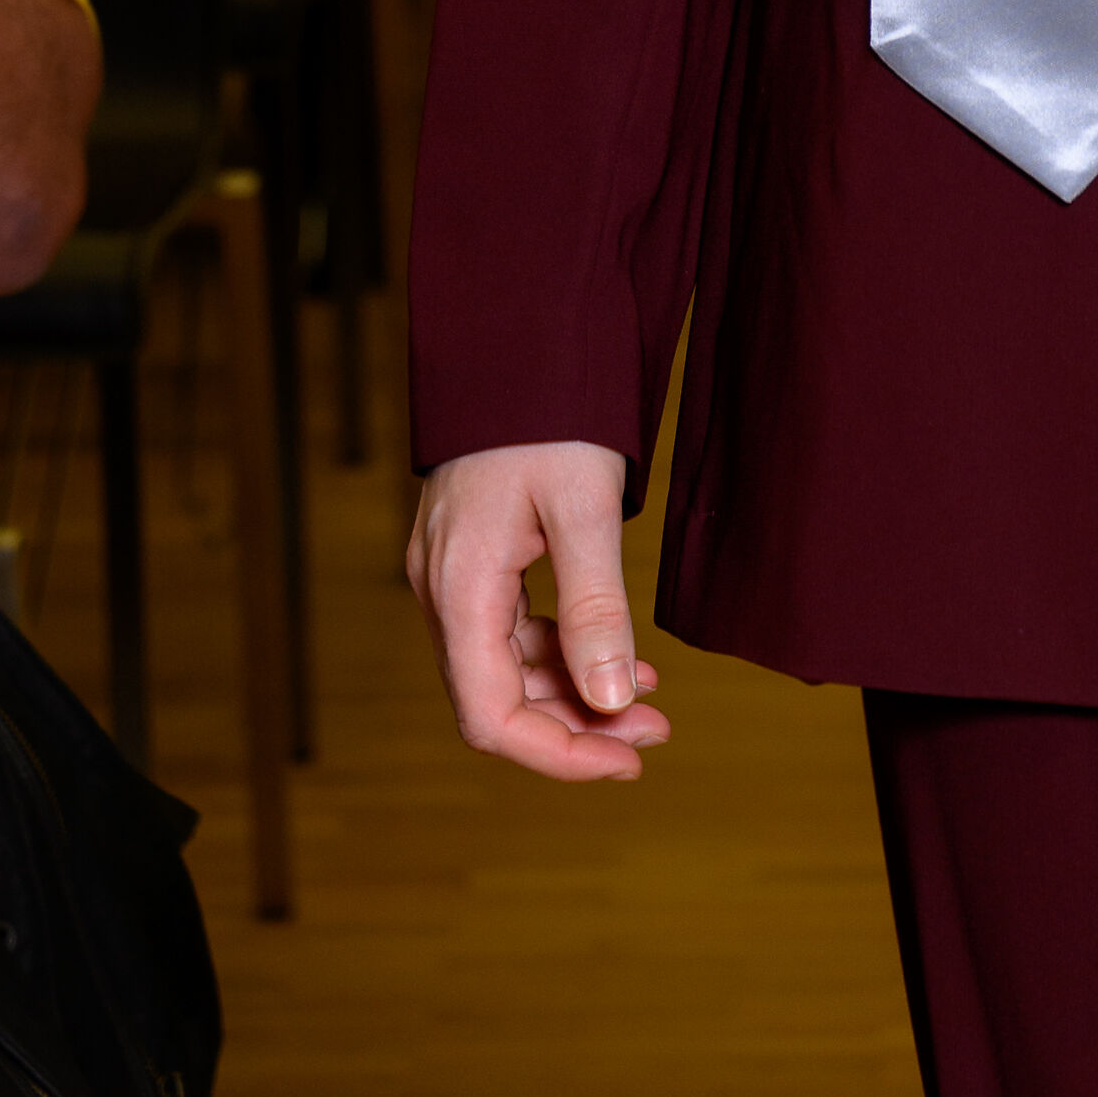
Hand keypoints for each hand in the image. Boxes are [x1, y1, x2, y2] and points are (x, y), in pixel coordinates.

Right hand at [407, 440, 666, 781]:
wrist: (519, 335)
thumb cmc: (551, 411)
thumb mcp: (585, 508)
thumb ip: (597, 609)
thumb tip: (612, 702)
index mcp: (459, 588)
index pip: (492, 716)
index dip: (558, 755)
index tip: (628, 761)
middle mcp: (441, 591)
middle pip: (498, 700)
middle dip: (577, 726)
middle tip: (656, 730)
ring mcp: (450, 574)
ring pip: (505, 668)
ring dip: (573, 692)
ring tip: (650, 699)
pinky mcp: (470, 557)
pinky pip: (508, 629)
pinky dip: (560, 651)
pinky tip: (615, 656)